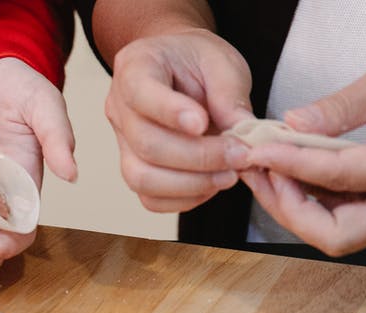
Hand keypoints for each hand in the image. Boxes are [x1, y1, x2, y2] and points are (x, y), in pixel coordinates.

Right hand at [105, 29, 253, 213]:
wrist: (179, 68)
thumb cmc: (196, 60)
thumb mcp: (221, 61)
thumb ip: (229, 94)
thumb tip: (245, 134)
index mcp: (136, 67)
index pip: (140, 93)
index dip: (169, 112)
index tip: (202, 123)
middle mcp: (120, 108)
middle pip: (147, 144)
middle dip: (198, 157)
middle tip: (239, 155)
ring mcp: (123, 142)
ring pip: (142, 178)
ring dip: (192, 184)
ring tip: (229, 175)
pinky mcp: (135, 168)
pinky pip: (150, 198)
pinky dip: (184, 199)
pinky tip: (212, 184)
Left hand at [242, 43, 365, 255]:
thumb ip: (339, 108)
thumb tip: (292, 125)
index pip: (344, 178)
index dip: (295, 167)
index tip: (259, 151)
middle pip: (339, 235)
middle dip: (291, 211)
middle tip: (260, 173)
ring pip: (335, 233)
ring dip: (292, 208)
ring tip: (263, 170)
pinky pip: (340, 218)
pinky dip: (306, 201)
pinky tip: (284, 172)